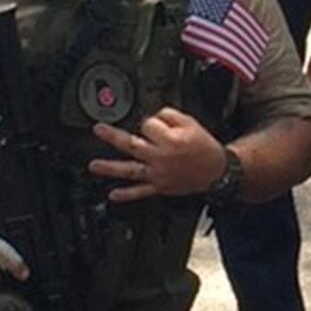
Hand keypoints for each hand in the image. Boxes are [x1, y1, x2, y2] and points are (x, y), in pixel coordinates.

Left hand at [91, 109, 229, 202]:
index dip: (150, 122)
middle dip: (113, 136)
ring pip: (130, 170)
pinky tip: (113, 195)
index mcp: (171, 140)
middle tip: (98, 129)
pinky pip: (141, 192)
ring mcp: (159, 174)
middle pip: (132, 144)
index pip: (148, 125)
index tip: (154, 123)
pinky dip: (126, 195)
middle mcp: (162, 158)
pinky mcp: (160, 187)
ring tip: (94, 166)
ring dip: (110, 168)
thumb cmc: (204, 147)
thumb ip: (169, 115)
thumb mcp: (191, 123)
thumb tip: (152, 116)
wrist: (216, 171)